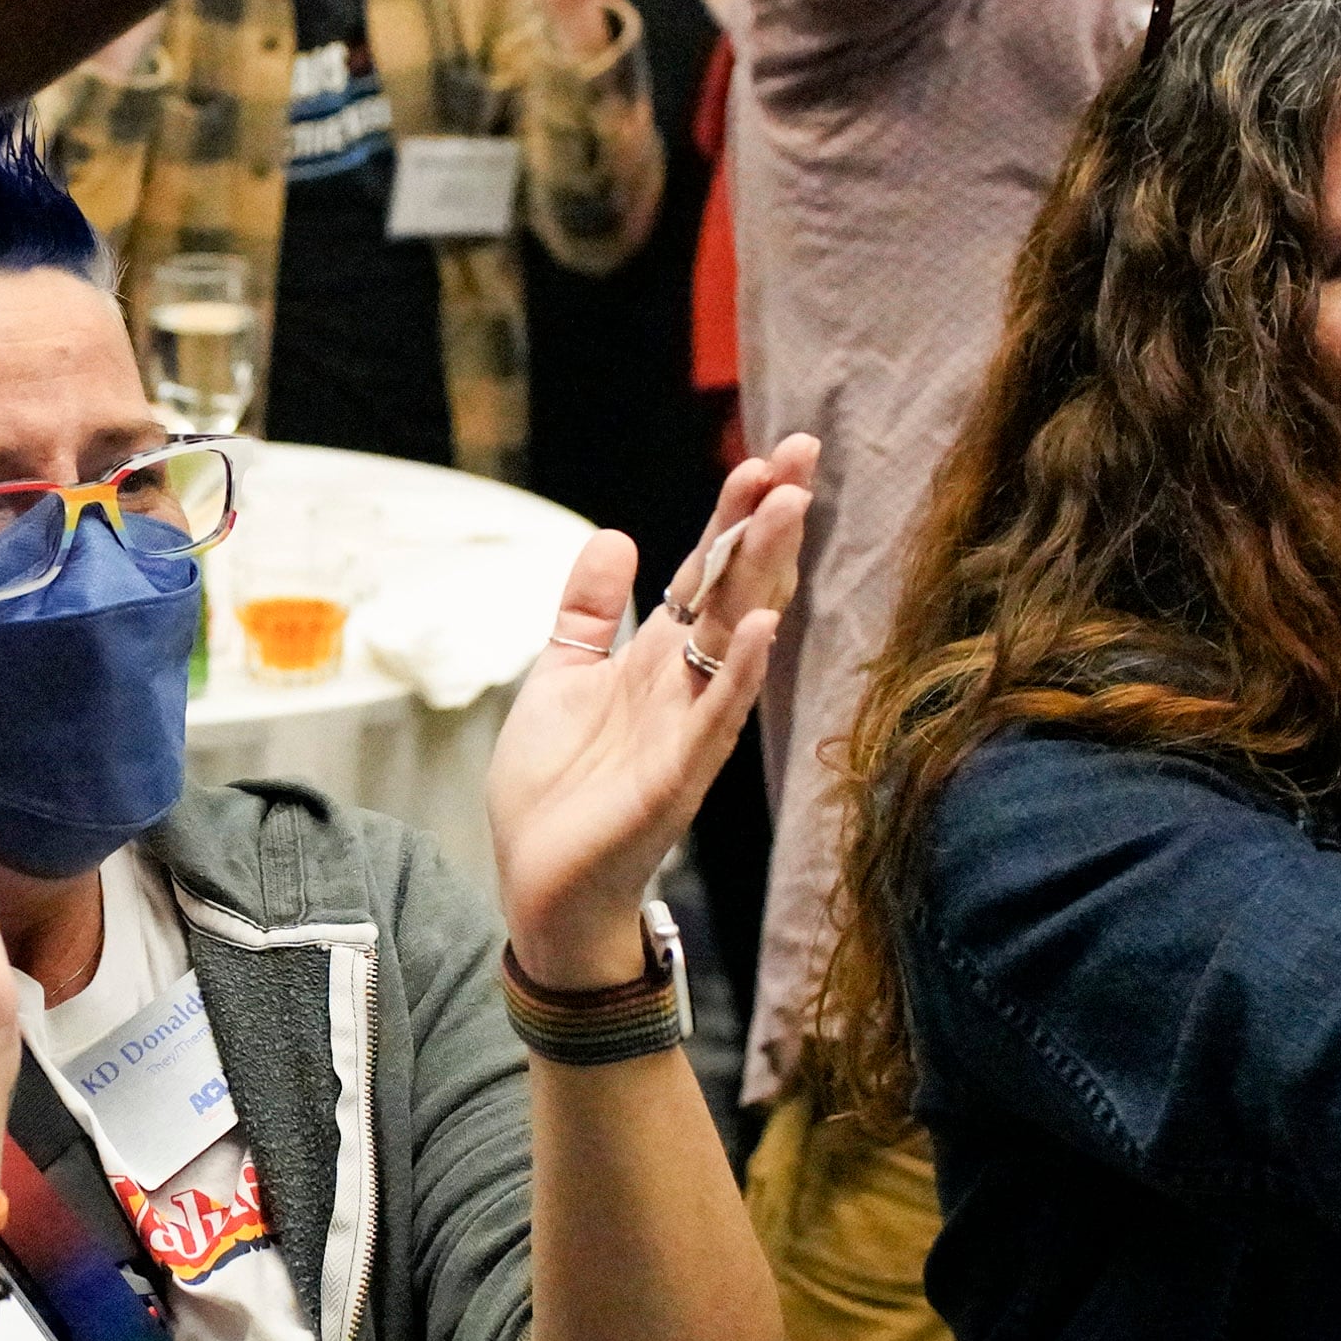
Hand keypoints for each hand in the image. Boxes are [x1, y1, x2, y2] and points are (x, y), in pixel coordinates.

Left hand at [489, 438, 817, 985]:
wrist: (539, 887)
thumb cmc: (556, 791)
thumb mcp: (561, 677)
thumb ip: (587, 612)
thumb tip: (616, 536)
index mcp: (657, 659)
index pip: (707, 570)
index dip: (734, 513)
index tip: (768, 454)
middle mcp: (684, 686)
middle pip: (736, 588)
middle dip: (766, 522)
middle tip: (800, 453)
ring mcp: (688, 731)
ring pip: (735, 640)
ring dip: (763, 575)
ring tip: (788, 508)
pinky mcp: (676, 779)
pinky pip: (715, 720)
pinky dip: (736, 674)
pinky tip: (758, 627)